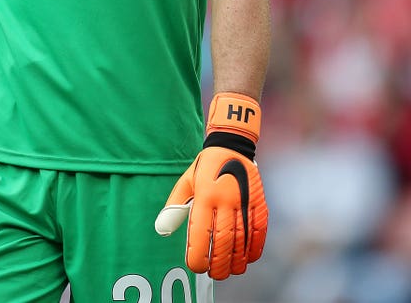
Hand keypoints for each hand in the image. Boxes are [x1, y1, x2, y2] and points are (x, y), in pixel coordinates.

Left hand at [155, 92, 267, 279]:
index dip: (198, 255)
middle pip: (223, 240)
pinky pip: (259, 229)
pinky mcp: (258, 201)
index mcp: (204, 194)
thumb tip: (162, 230)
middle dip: (219, 264)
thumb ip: (174, 206)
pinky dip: (255, 248)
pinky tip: (248, 258)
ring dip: (237, 260)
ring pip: (242, 239)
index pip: (200, 232)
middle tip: (215, 275)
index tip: (196, 266)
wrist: (231, 145)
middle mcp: (224, 199)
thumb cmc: (205, 167)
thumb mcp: (186, 181)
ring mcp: (244, 200)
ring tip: (230, 271)